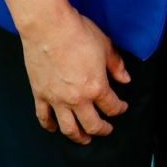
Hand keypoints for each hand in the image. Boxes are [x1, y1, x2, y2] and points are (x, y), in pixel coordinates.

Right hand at [20, 9, 130, 144]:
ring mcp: (57, 99)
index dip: (119, 109)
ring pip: (68, 128)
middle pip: (91, 124)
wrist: (49, 28)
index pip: (111, 106)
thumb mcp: (106, 46)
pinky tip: (54, 128)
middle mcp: (77, 99)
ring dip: (78, 137)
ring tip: (84, 139)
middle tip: (106, 130)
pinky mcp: (40, 95)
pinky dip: (50, 126)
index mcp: (96, 87)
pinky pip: (44, 117)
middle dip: (101, 129)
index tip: (122, 107)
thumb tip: (125, 79)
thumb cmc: (79, 33)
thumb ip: (116, 65)